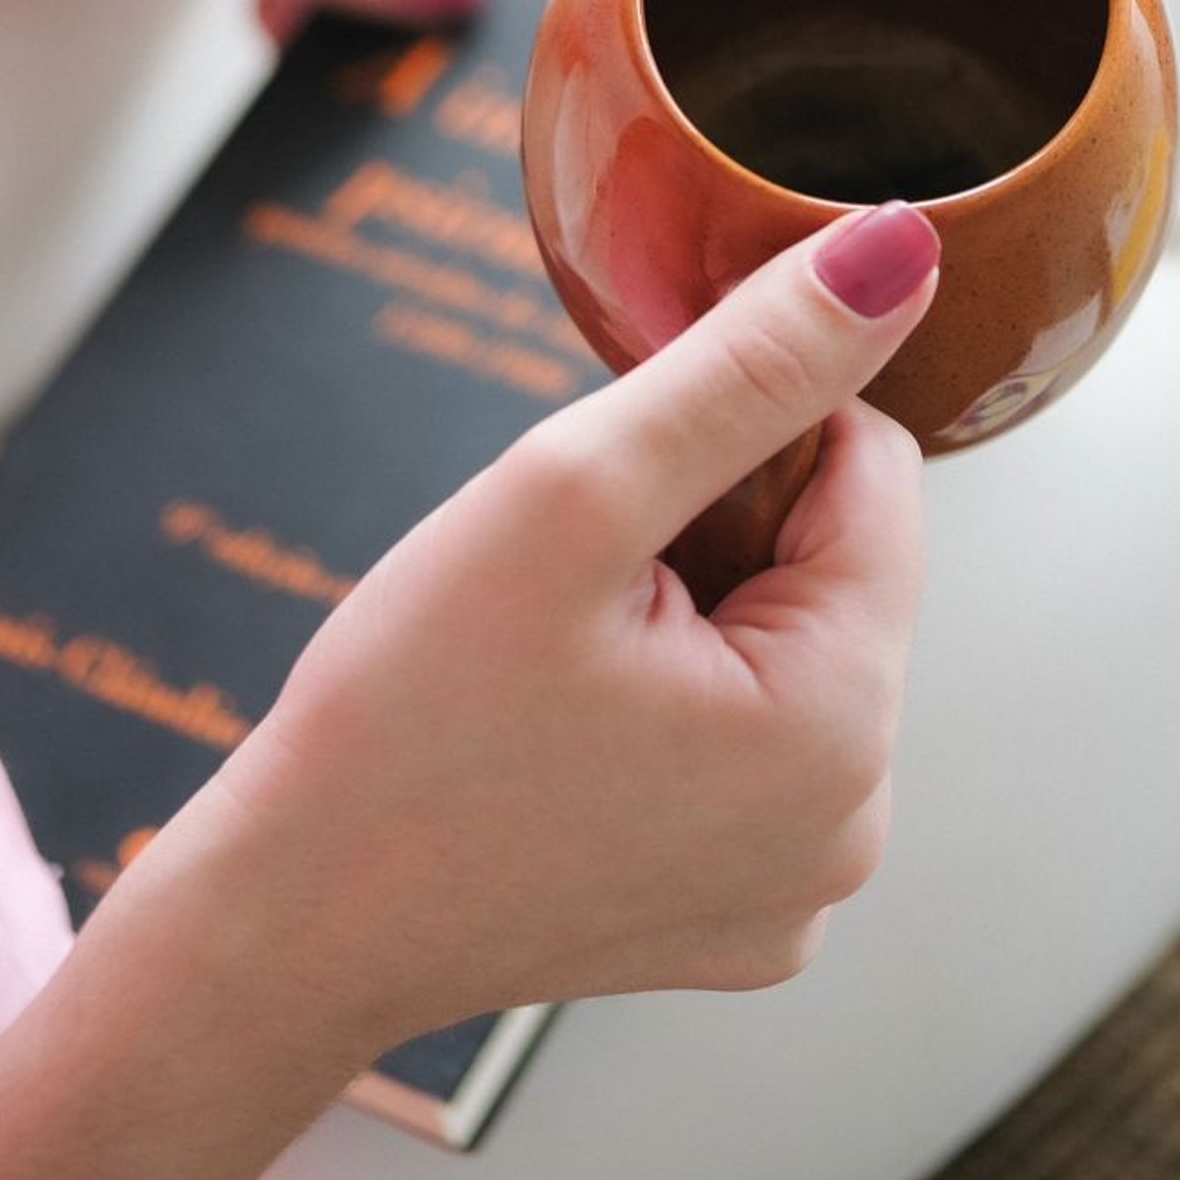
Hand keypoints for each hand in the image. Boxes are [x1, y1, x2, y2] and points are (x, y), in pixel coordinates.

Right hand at [0, 207, 936, 1179]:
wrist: (283, 924)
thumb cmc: (404, 720)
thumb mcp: (577, 489)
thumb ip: (750, 363)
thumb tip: (895, 254)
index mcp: (843, 728)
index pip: (873, 466)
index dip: (742, 429)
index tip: (621, 475)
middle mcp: (851, 827)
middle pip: (833, 563)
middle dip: (715, 527)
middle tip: (570, 576)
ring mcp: (794, 889)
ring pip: (785, 643)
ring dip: (692, 606)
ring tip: (557, 652)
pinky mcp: (733, 916)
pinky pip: (746, 743)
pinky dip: (672, 700)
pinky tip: (565, 723)